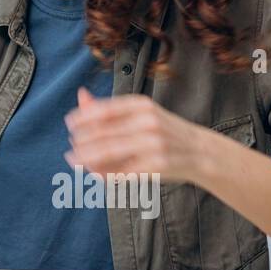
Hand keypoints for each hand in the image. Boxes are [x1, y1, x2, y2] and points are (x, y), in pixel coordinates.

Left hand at [63, 88, 206, 183]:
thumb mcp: (140, 113)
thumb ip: (110, 108)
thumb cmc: (163, 131)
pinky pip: (124, 171)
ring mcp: (154, 144)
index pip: (103, 110)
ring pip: (109, 151)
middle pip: (103, 132)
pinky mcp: (158, 165)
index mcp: (141, 105)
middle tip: (70, 148)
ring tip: (74, 161)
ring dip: (86, 158)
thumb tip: (81, 95)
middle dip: (81, 141)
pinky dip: (105, 173)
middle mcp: (148, 121)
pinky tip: (94, 174)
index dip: (82, 118)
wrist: (201, 152)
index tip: (69, 125)